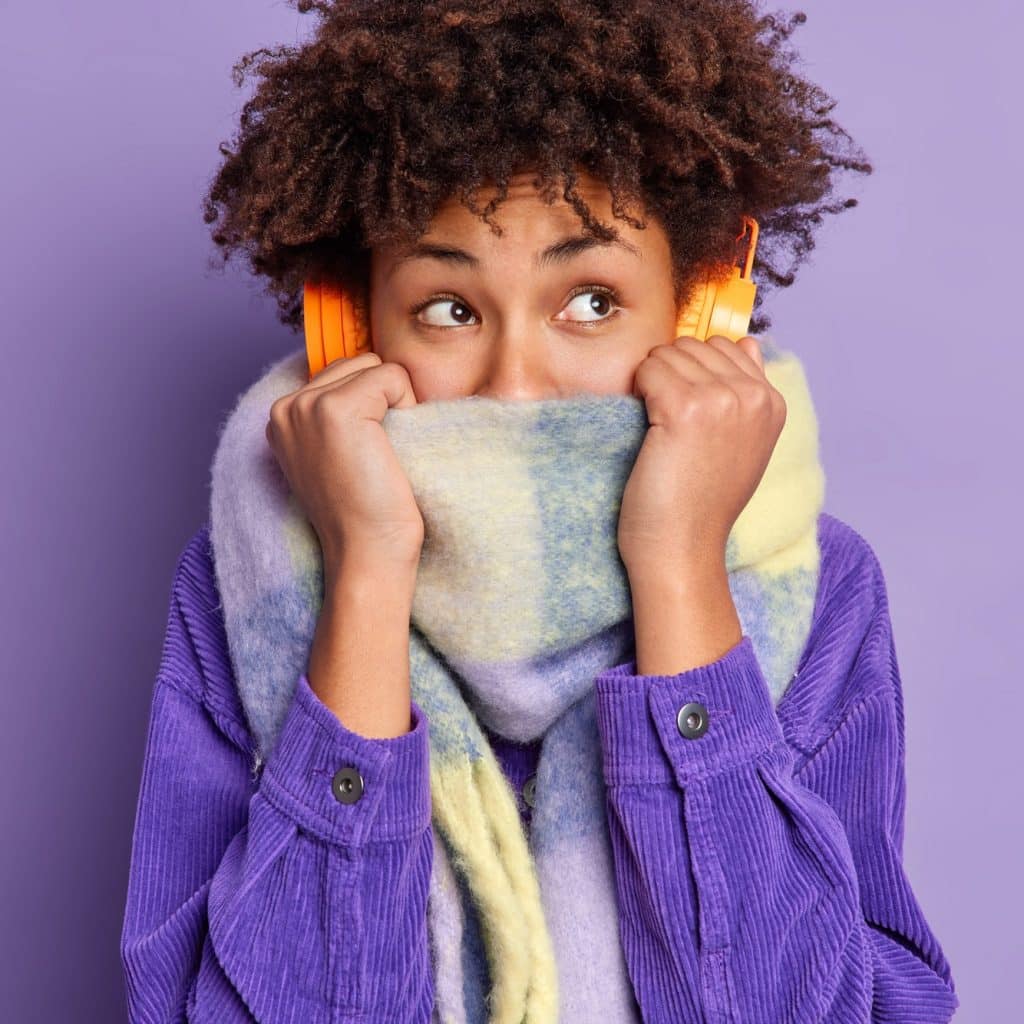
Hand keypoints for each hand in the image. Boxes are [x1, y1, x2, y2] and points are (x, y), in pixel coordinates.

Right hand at [265, 352, 424, 574]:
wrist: (367, 554)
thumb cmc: (366, 513)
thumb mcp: (338, 455)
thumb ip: (340, 415)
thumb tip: (380, 372)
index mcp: (282, 417)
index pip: (342, 372)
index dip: (372, 403)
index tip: (366, 453)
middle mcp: (286, 406)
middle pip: (359, 363)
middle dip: (382, 397)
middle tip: (377, 455)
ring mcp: (306, 405)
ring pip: (375, 365)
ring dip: (395, 401)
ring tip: (382, 452)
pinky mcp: (335, 409)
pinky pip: (392, 376)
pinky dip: (407, 405)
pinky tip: (390, 450)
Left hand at [617, 335, 786, 576]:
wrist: (682, 549)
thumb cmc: (700, 505)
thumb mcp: (743, 445)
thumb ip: (747, 393)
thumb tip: (748, 342)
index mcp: (772, 403)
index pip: (728, 346)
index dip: (694, 374)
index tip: (687, 417)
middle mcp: (753, 396)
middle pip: (694, 346)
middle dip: (670, 374)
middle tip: (666, 425)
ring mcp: (723, 399)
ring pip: (669, 353)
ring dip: (652, 384)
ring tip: (658, 429)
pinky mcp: (686, 407)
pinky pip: (648, 369)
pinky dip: (637, 391)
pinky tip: (646, 427)